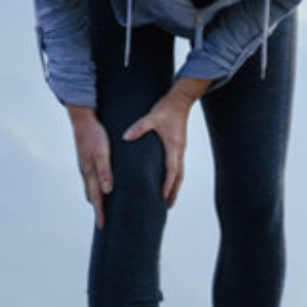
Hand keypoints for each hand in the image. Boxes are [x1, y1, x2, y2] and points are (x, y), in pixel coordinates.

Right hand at [66, 105, 111, 228]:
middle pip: (93, 196)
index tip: (103, 227)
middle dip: (98, 210)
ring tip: (105, 210)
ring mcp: (85, 167)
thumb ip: (105, 171)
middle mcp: (86, 173)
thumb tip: (108, 191)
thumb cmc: (96, 135)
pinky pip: (92, 180)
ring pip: (91, 188)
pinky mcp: (87, 161)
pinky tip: (103, 188)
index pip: (97, 198)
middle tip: (104, 223)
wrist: (83, 120)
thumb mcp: (103, 153)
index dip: (100, 212)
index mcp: (90, 173)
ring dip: (98, 200)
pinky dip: (97, 188)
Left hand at [123, 77, 210, 206]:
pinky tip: (168, 181)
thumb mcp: (151, 117)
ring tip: (169, 199)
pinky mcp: (178, 146)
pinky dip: (174, 177)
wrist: (181, 100)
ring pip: (180, 172)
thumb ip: (139, 127)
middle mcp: (179, 150)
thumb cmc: (167, 109)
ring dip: (175, 186)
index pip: (171, 170)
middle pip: (179, 177)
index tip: (162, 197)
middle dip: (174, 192)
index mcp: (173, 146)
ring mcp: (180, 149)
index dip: (167, 184)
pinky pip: (178, 166)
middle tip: (168, 206)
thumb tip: (125, 137)